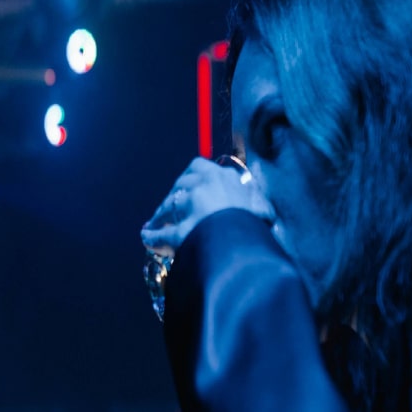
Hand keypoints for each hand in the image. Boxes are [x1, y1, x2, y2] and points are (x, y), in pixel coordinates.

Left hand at [141, 158, 272, 257]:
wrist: (248, 244)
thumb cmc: (258, 227)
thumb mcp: (263, 211)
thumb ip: (256, 207)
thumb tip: (264, 215)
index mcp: (223, 177)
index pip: (199, 167)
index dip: (192, 178)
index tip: (189, 187)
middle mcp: (203, 186)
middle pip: (180, 185)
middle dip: (174, 197)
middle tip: (171, 209)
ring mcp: (190, 208)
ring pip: (168, 206)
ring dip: (160, 216)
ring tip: (154, 225)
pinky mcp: (180, 231)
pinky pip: (161, 235)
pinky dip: (152, 237)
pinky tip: (146, 238)